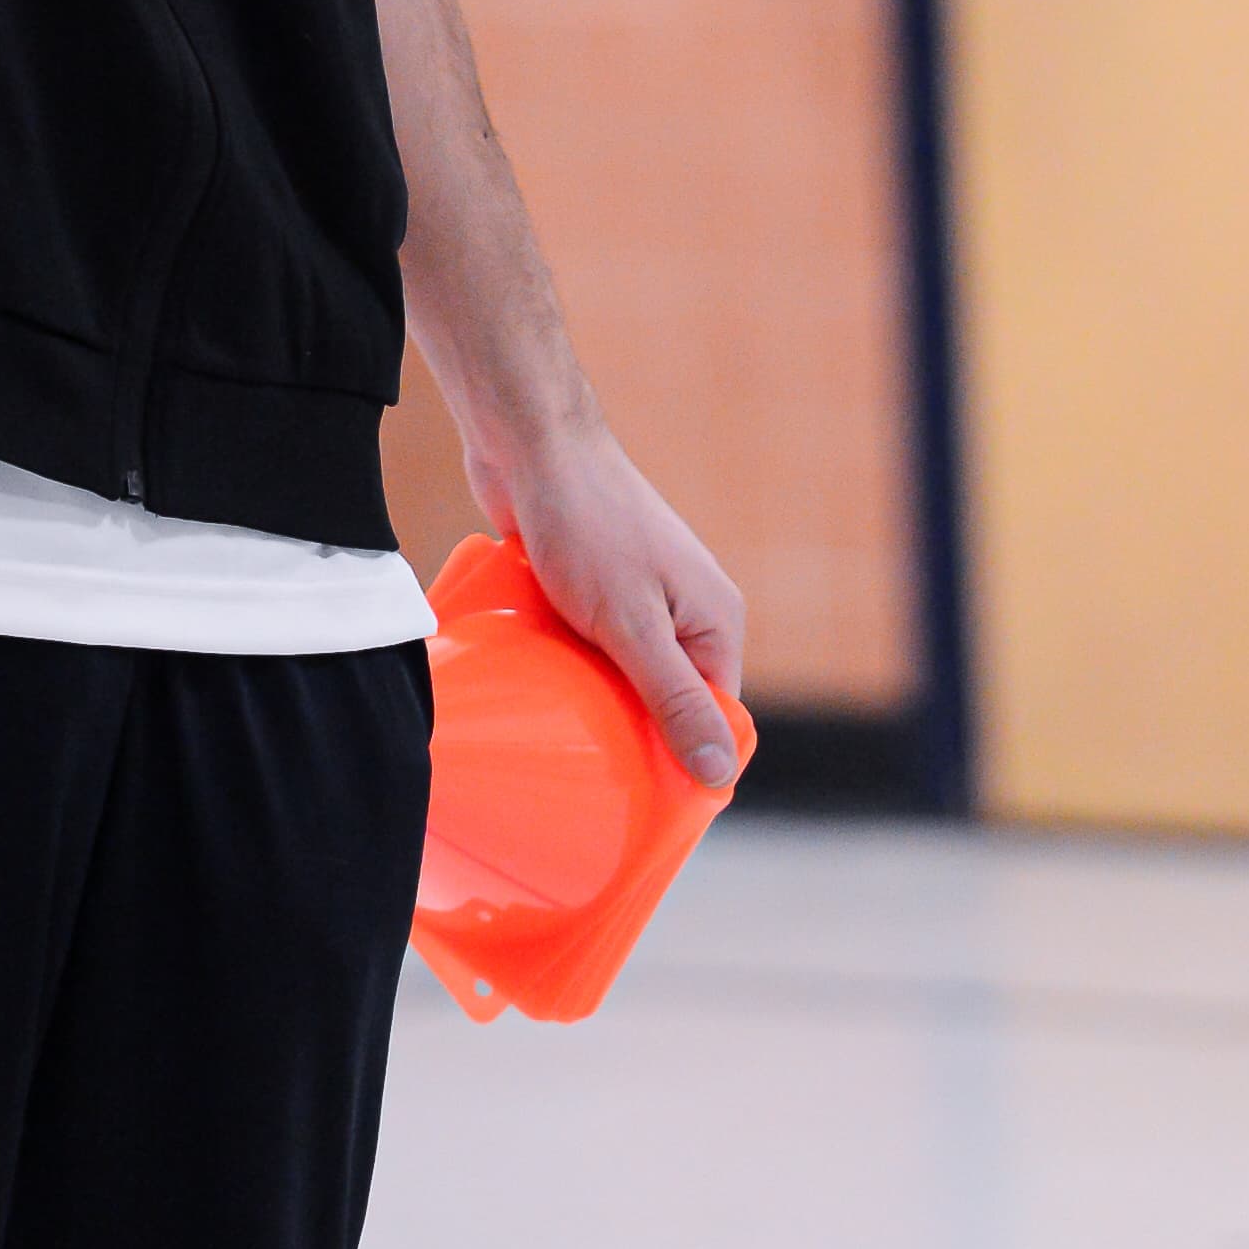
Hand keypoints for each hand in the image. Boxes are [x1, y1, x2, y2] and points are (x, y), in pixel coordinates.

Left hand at [477, 418, 746, 789]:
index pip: (714, 719)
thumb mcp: (632, 625)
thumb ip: (673, 698)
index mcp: (716, 621)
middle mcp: (687, 610)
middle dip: (632, 735)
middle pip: (668, 701)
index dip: (682, 762)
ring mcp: (640, 596)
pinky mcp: (596, 587)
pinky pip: (592, 648)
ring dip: (595, 701)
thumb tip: (719, 773)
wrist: (529, 445)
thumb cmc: (585, 525)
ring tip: (558, 732)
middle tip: (588, 777)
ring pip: (624, 676)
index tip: (638, 804)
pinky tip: (541, 687)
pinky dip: (571, 667)